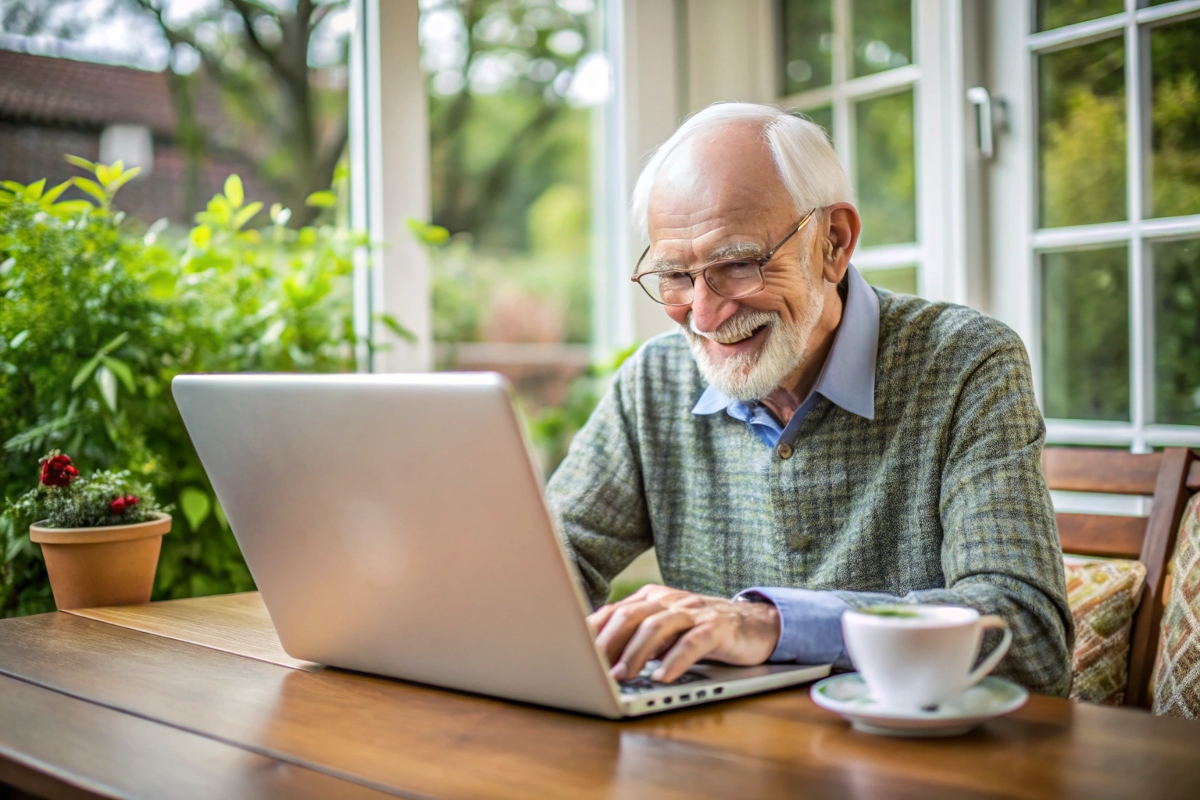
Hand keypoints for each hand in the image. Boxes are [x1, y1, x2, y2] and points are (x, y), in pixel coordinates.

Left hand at [586, 584, 779, 683]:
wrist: (755, 624)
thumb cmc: (700, 631)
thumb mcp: (665, 631)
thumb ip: (635, 636)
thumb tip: (596, 657)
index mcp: (652, 598)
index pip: (614, 611)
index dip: (591, 632)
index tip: (570, 653)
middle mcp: (669, 600)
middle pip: (631, 616)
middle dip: (608, 643)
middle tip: (591, 669)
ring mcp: (694, 612)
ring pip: (658, 627)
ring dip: (636, 654)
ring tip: (623, 676)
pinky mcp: (717, 628)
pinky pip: (693, 642)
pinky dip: (675, 660)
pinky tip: (663, 677)